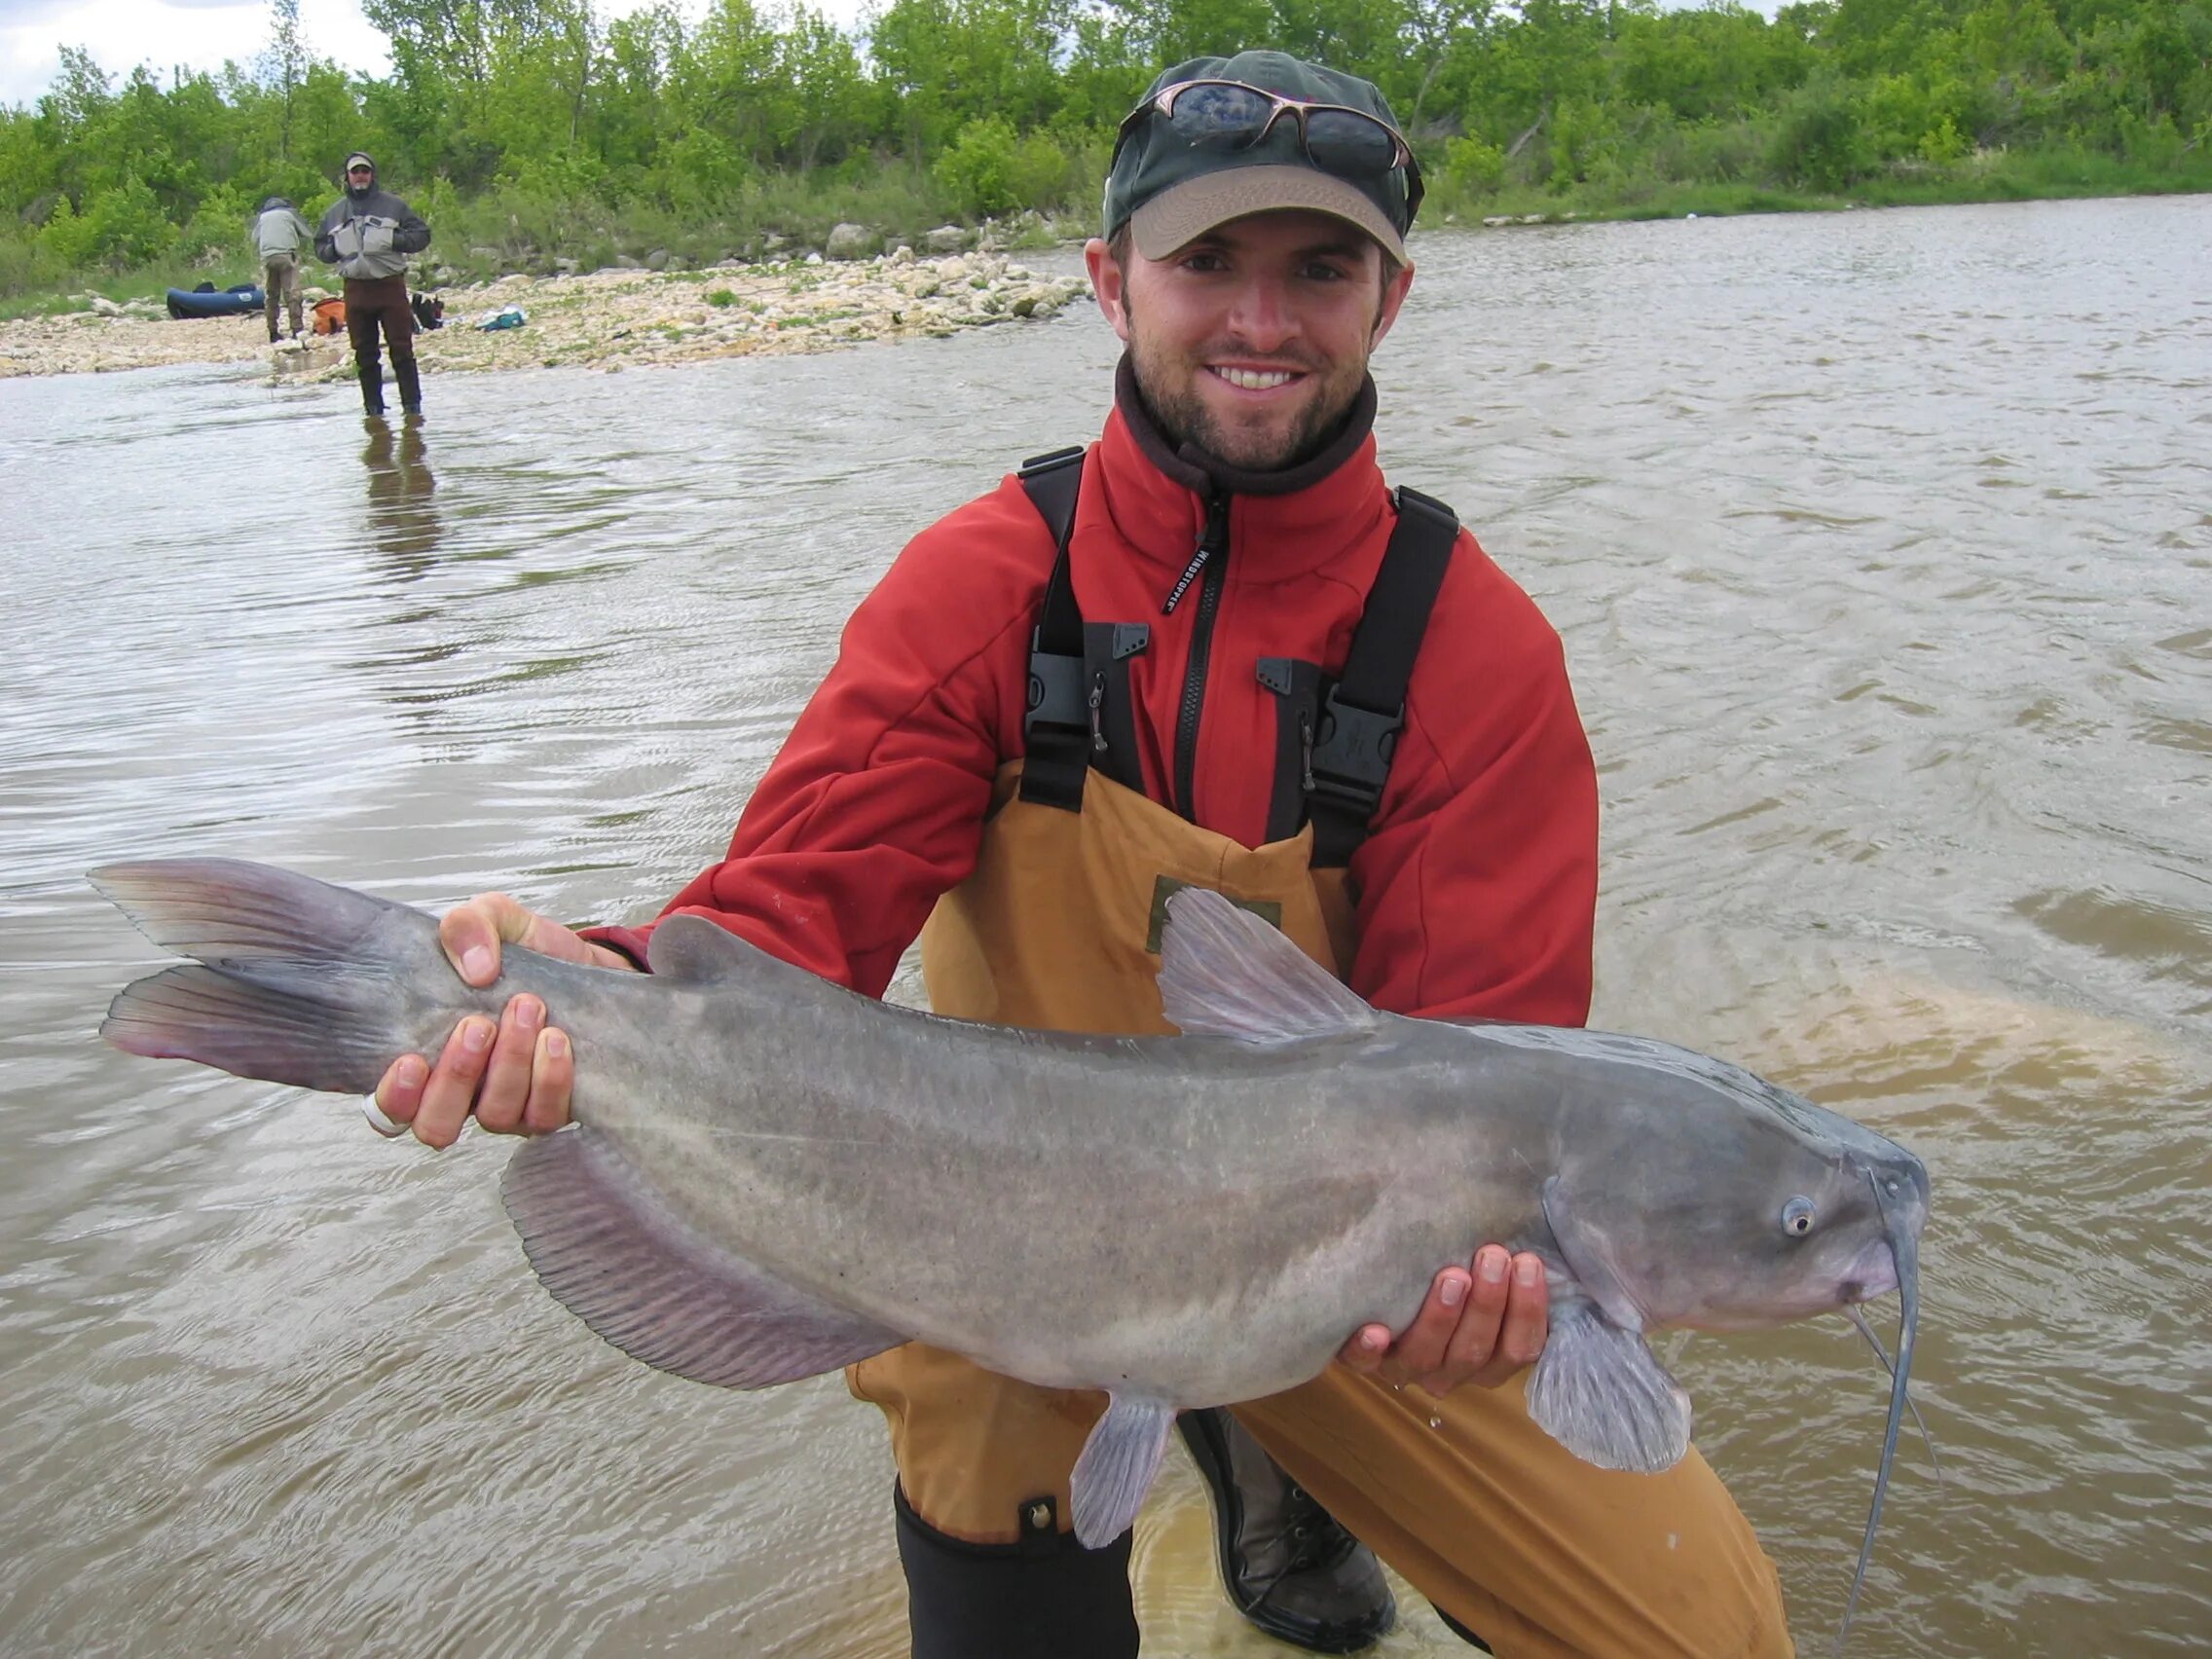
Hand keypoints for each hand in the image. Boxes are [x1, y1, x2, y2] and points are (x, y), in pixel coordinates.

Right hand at [370, 893, 634, 1148]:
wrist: (587, 964)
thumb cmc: (526, 954)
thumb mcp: (492, 919)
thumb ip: (468, 925)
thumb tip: (475, 968)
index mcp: (427, 1056)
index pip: (389, 1108)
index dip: (395, 1097)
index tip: (412, 1060)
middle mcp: (462, 1093)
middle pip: (436, 1123)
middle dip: (456, 1076)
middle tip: (478, 1025)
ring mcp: (507, 1107)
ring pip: (495, 1115)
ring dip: (510, 1062)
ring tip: (528, 1008)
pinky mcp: (550, 1109)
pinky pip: (544, 1116)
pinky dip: (550, 1077)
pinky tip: (557, 1039)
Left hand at [1336, 1246, 1548, 1396]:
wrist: (1380, 1287)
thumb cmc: (1451, 1271)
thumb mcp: (1486, 1273)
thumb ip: (1511, 1269)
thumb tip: (1540, 1240)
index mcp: (1489, 1358)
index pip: (1519, 1348)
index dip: (1528, 1310)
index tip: (1528, 1262)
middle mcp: (1450, 1370)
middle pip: (1475, 1352)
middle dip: (1488, 1304)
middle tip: (1492, 1256)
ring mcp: (1407, 1368)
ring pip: (1428, 1357)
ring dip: (1442, 1317)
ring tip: (1451, 1276)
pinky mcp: (1363, 1360)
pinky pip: (1364, 1364)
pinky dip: (1370, 1350)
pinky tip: (1375, 1330)